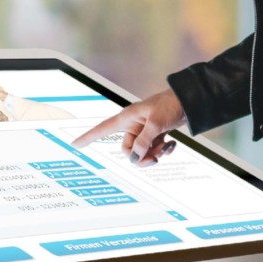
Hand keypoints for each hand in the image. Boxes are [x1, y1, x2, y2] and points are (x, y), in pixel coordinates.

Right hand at [71, 88, 185, 166]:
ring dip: (155, 153)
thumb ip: (144, 142)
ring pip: (142, 152)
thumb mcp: (155, 124)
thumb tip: (135, 157)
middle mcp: (133, 126)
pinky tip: (172, 144)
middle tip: (154, 159)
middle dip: (141, 156)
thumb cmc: (169, 105)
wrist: (188, 102)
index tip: (74, 144)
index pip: (102, 129)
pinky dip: (163, 150)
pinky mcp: (155, 135)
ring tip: (167, 146)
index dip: (88, 137)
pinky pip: (153, 149)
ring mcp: (144, 131)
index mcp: (127, 119)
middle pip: (128, 150)